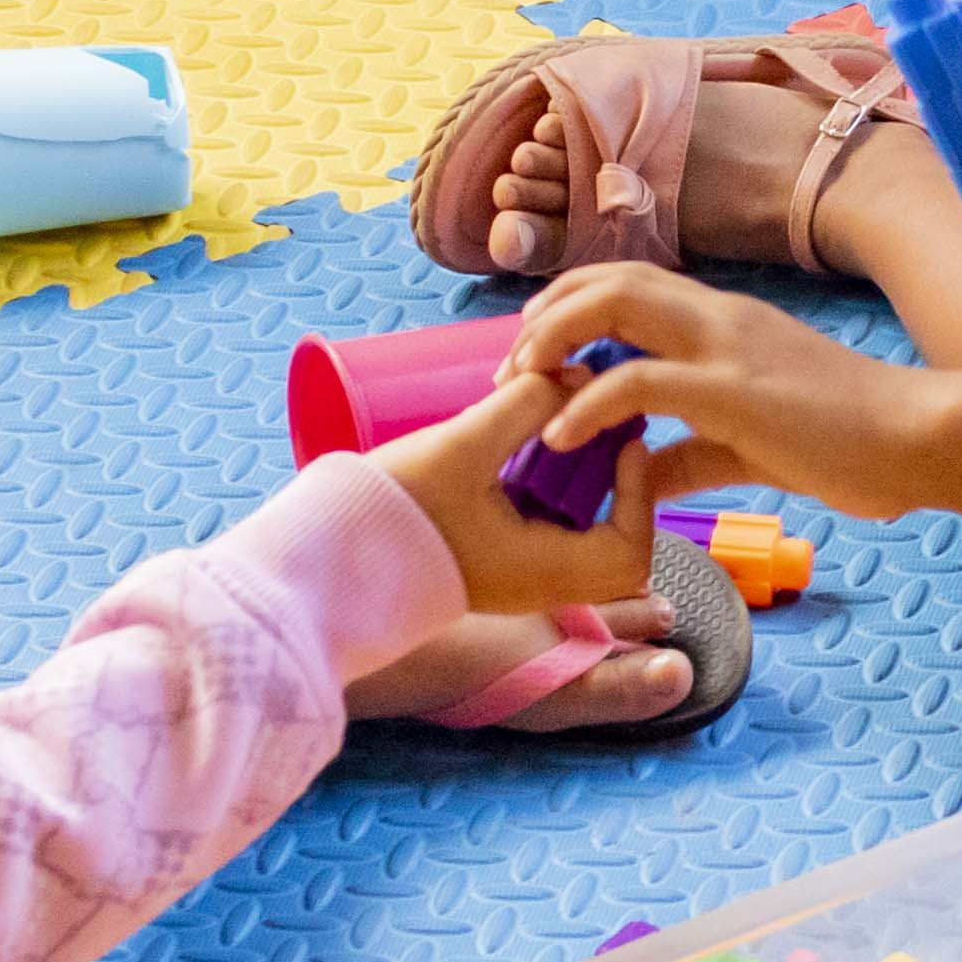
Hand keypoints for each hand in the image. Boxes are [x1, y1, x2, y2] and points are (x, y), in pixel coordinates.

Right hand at [371, 369, 664, 618]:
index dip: (638, 493)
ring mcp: (517, 579)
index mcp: (539, 573)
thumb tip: (572, 374)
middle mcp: (537, 587)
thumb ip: (525, 405)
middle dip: (621, 489)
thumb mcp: (463, 445)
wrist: (323, 554)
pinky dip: (559, 496)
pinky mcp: (497, 564)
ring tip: (570, 430)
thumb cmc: (390, 507)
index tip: (621, 439)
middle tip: (606, 431)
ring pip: (586, 541)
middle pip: (618, 551)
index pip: (630, 550)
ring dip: (589, 488)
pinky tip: (534, 449)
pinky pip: (553, 535)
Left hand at [513, 266, 947, 518]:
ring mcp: (725, 346)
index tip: (535, 358)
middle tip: (509, 370)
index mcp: (724, 323)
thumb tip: (634, 474)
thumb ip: (688, 453)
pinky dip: (586, 404)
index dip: (570, 309)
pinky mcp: (733, 389)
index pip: (629, 285)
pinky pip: (637, 382)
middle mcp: (718, 317)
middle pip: (607, 279)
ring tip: (518, 387)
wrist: (921, 439)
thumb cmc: (853, 442)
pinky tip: (560, 438)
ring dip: (550, 340)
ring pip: (613, 304)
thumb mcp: (752, 447)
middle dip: (544, 317)